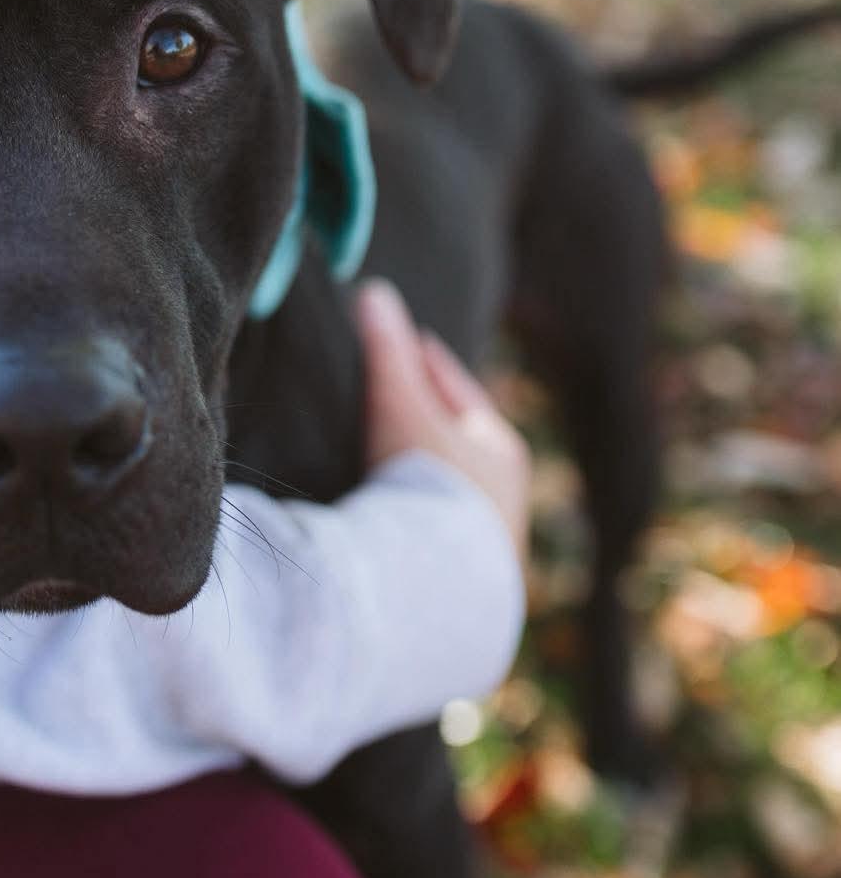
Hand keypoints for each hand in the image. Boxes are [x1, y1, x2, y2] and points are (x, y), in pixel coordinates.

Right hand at [356, 279, 531, 559]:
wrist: (441, 586)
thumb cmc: (427, 483)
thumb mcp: (402, 406)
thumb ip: (386, 351)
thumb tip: (374, 290)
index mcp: (499, 449)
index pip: (459, 393)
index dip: (429, 366)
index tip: (410, 344)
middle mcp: (504, 496)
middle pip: (461, 445)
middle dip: (431, 423)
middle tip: (399, 400)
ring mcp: (487, 544)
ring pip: (451, 494)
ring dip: (425, 478)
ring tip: (391, 466)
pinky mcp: (464, 587)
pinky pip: (436, 538)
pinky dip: (417, 522)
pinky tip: (394, 529)